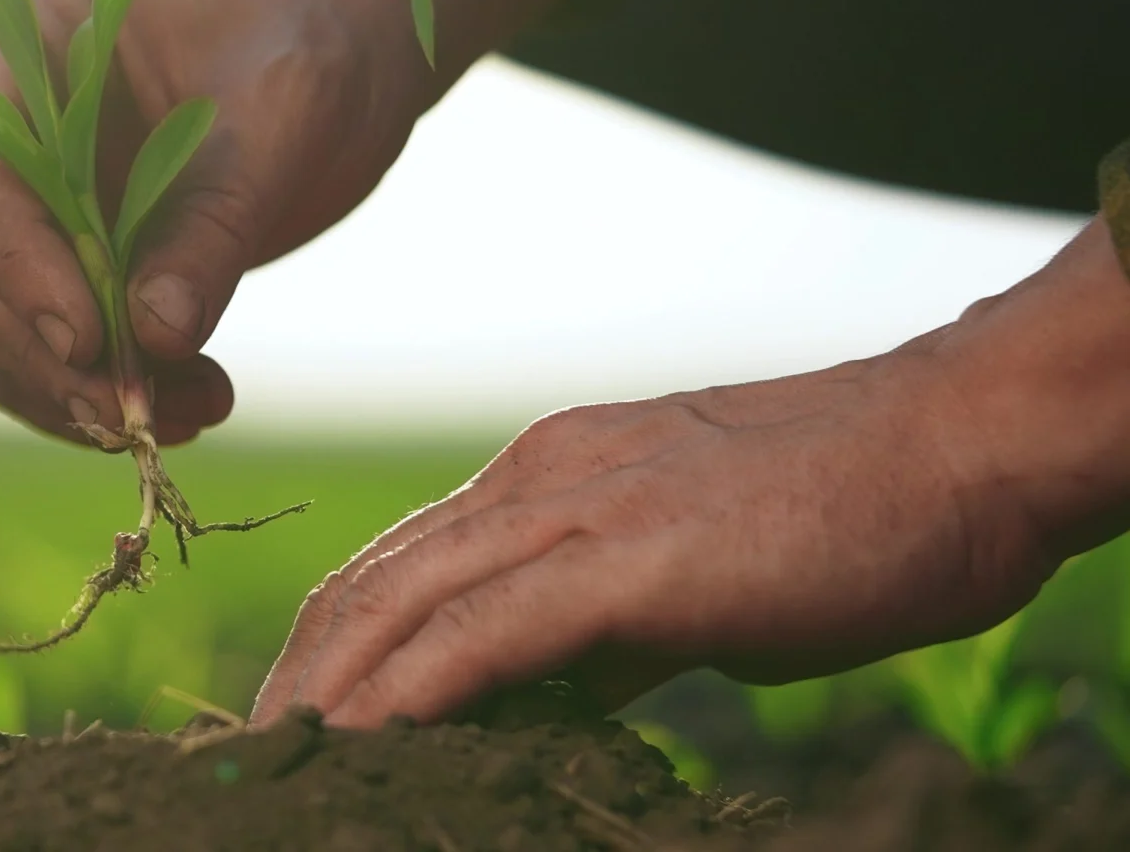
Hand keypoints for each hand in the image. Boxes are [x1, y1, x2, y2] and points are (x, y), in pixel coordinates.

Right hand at [0, 0, 594, 443]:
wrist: (354, 50)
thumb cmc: (314, 42)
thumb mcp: (284, 114)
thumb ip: (215, 223)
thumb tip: (155, 339)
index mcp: (22, 33)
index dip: (9, 257)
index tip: (84, 338)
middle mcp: (2, 119)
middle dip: (39, 348)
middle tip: (128, 412)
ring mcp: (23, 196)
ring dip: (67, 388)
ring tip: (188, 413)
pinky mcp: (62, 262)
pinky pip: (37, 349)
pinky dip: (92, 395)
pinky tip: (186, 410)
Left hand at [252, 219, 1129, 726]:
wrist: (953, 445)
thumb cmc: (841, 514)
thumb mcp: (690, 573)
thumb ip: (605, 623)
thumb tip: (547, 691)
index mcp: (546, 474)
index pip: (400, 561)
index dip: (333, 639)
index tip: (295, 711)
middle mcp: (537, 479)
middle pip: (373, 580)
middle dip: (302, 670)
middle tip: (248, 750)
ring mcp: (578, 509)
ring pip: (406, 600)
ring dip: (329, 687)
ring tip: (274, 756)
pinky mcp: (629, 560)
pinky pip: (487, 632)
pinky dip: (410, 689)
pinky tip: (361, 736)